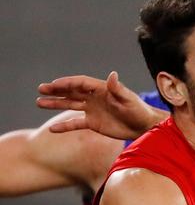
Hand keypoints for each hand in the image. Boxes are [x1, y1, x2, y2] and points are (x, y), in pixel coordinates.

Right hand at [36, 71, 165, 139]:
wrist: (144, 127)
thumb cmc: (138, 110)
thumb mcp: (128, 99)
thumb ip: (118, 89)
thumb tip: (112, 75)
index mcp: (101, 89)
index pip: (80, 83)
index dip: (67, 83)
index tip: (53, 85)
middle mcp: (94, 98)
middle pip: (71, 92)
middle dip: (56, 91)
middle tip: (41, 90)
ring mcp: (93, 110)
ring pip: (70, 105)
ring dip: (56, 104)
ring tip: (39, 103)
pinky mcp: (94, 123)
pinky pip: (76, 123)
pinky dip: (65, 126)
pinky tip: (52, 129)